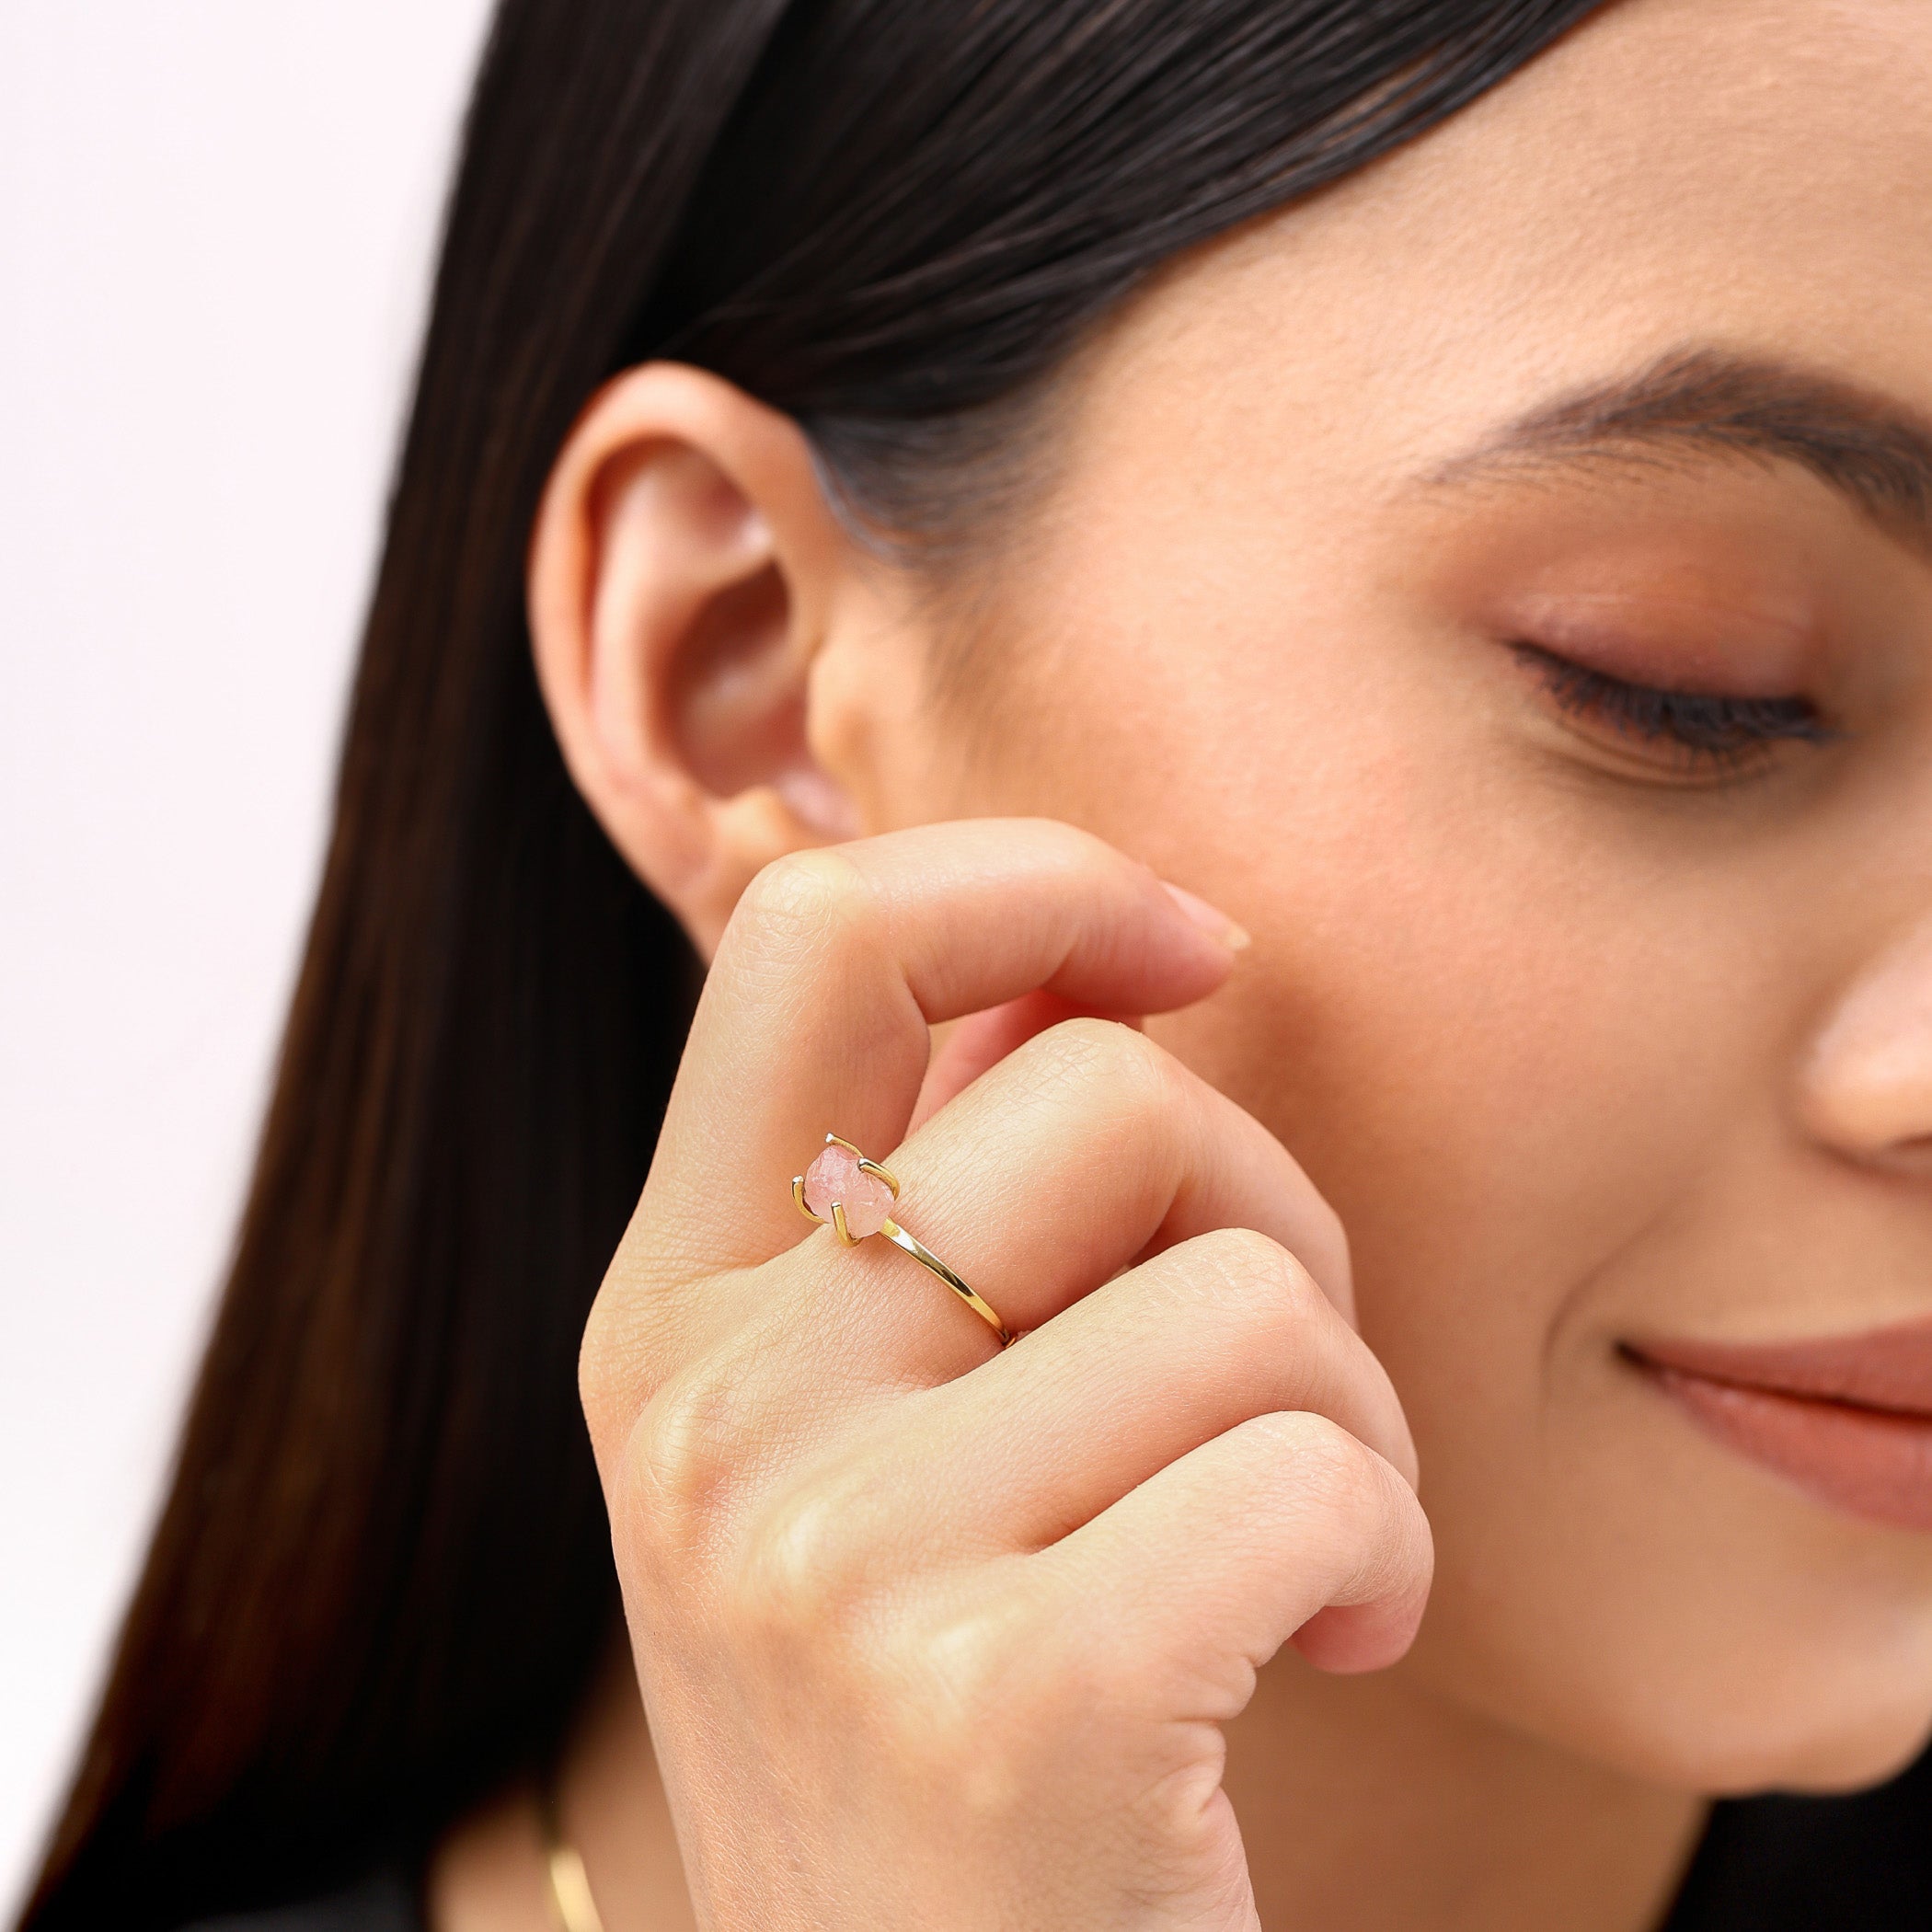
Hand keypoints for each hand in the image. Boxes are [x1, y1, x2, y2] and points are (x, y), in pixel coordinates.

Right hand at [580, 820, 1431, 1930]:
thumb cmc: (944, 1737)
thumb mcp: (860, 1460)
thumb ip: (934, 1210)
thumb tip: (1087, 970)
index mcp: (665, 1317)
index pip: (813, 938)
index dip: (1031, 880)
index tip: (1186, 950)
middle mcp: (710, 1411)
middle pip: (1109, 1097)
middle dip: (1269, 1209)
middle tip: (1273, 1369)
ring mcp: (833, 1554)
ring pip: (1253, 1291)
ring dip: (1348, 1414)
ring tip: (1294, 1549)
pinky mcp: (1008, 1701)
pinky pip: (1318, 1470)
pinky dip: (1385, 1549)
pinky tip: (1329, 1645)